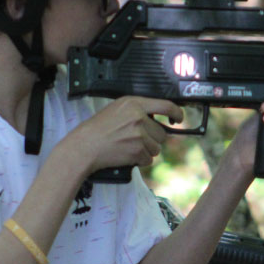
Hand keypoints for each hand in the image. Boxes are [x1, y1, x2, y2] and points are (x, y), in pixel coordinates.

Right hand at [66, 96, 183, 173]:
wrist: (84, 146)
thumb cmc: (97, 129)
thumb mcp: (116, 109)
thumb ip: (137, 111)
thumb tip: (157, 119)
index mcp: (134, 103)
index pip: (166, 105)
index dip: (177, 113)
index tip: (178, 118)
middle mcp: (139, 117)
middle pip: (162, 133)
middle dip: (152, 139)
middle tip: (135, 140)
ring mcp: (139, 135)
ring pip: (156, 148)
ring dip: (146, 151)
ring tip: (128, 147)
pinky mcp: (138, 151)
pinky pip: (148, 159)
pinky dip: (140, 160)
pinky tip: (126, 155)